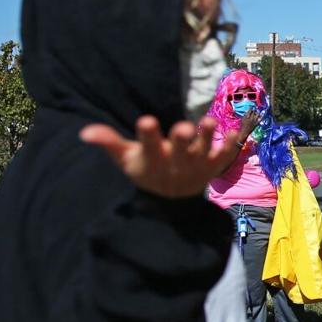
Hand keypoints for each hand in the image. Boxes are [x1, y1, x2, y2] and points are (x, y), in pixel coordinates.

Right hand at [80, 114, 249, 198]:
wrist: (172, 200)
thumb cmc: (146, 170)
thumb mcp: (126, 160)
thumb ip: (109, 143)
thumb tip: (84, 132)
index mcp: (153, 158)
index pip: (149, 145)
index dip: (149, 135)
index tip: (147, 121)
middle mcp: (176, 162)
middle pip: (180, 150)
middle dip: (182, 140)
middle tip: (182, 127)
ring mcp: (197, 164)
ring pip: (204, 151)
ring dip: (207, 137)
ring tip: (210, 121)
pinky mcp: (213, 165)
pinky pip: (224, 156)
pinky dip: (231, 145)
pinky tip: (237, 131)